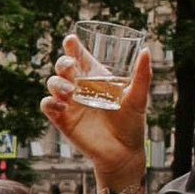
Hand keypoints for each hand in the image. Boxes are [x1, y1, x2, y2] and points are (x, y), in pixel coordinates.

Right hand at [40, 33, 151, 184]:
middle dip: (63, 62)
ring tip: (71, 92)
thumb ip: (142, 76)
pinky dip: (50, 102)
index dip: (73, 46)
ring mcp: (70, 104)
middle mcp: (80, 88)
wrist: (124, 154)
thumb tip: (146, 51)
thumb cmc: (132, 125)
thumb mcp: (138, 98)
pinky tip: (61, 105)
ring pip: (53, 83)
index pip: (80, 57)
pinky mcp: (63, 120)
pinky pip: (48, 106)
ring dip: (57, 83)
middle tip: (71, 66)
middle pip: (63, 67)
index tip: (71, 39)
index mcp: (96, 79)